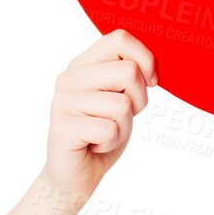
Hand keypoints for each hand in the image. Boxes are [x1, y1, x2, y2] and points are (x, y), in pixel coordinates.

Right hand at [44, 29, 157, 204]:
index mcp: (83, 64)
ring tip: (104, 134)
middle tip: (121, 118)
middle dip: (139, 101)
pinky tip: (95, 145)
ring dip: (124, 127)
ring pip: (122, 105)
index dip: (146, 60)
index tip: (150, 83)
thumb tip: (151, 67)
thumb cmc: (102, 135)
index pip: (120, 39)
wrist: (76, 175)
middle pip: (129, 72)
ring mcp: (63, 102)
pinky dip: (112, 143)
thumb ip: (129, 75)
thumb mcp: (121, 98)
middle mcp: (69, 78)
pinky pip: (110, 130)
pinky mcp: (62, 128)